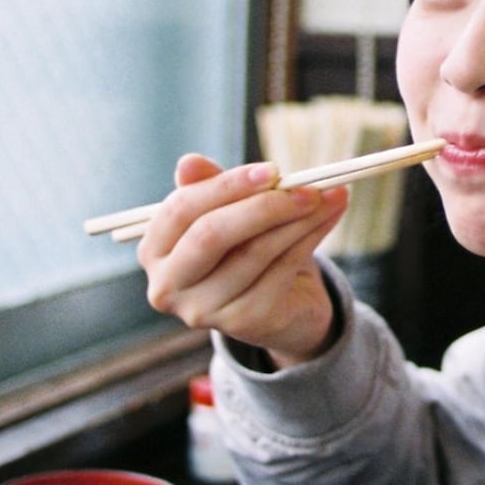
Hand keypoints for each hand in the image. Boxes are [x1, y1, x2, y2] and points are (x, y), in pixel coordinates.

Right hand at [137, 154, 348, 362]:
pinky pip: (280, 270)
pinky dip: (309, 238)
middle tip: (308, 186)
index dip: (227, 186)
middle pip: (211, 235)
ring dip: (298, 219)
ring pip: (254, 252)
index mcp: (154, 250)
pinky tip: (328, 218)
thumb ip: (211, 188)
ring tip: (330, 196)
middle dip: (263, 205)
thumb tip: (188, 163)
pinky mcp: (242, 322)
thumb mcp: (229, 212)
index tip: (273, 170)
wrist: (281, 304)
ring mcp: (203, 310)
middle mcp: (168, 286)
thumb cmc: (246, 246)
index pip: (181, 209)